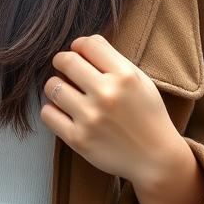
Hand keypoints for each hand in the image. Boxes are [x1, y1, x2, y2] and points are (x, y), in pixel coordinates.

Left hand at [40, 33, 182, 187]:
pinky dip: (52, 110)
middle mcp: (106, 94)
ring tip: (66, 92)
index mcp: (124, 75)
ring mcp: (90, 118)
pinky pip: (47, 114)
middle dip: (62, 61)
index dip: (79, 45)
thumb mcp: (140, 80)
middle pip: (65, 61)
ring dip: (56, 86)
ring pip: (52, 86)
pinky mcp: (78, 140)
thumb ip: (112, 60)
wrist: (156, 159)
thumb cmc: (147, 115)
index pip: (87, 44)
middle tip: (66, 68)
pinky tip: (64, 111)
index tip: (79, 53)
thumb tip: (80, 45)